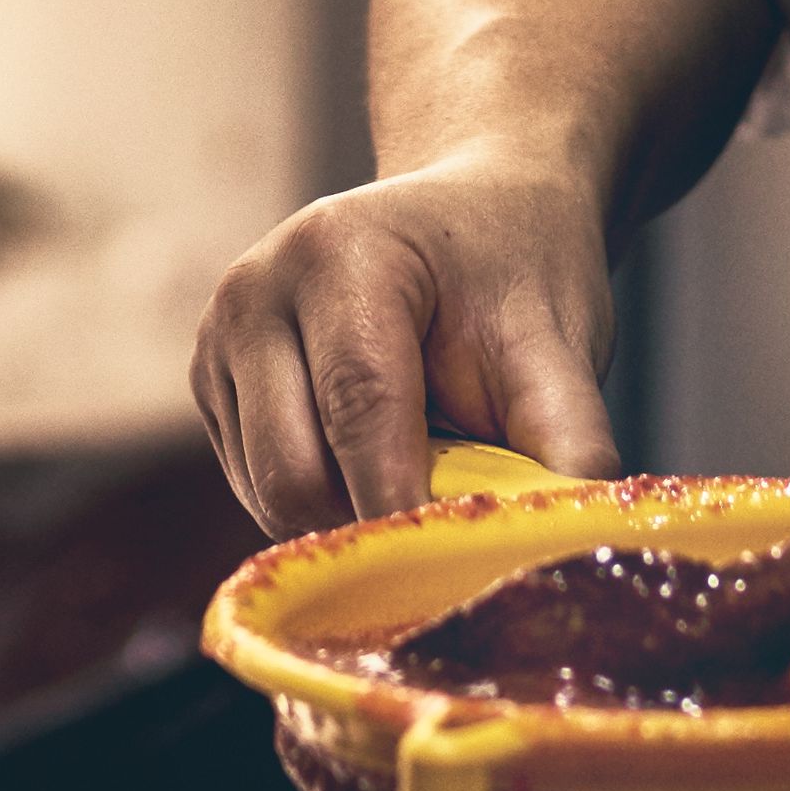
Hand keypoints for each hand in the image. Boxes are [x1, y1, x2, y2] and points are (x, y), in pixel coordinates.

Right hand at [197, 162, 623, 536]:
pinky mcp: (209, 382)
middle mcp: (255, 289)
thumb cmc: (515, 274)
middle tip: (451, 528)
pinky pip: (255, 489)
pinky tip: (374, 457)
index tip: (455, 571)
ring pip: (268, 495)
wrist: (470, 219)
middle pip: (294, 471)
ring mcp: (219, 336)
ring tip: (421, 467)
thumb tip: (579, 528)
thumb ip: (567, 435)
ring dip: (345, 515)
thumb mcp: (558, 342)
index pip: (359, 407)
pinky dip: (320, 502)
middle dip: (372, 521)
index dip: (403, 504)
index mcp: (339, 254)